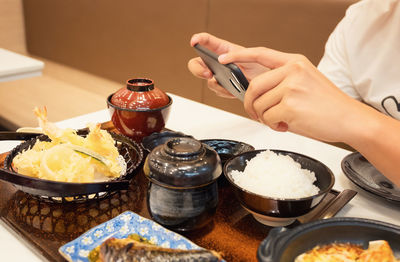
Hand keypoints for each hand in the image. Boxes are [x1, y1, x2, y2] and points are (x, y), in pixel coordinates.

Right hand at [188, 33, 267, 97]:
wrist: (265, 82)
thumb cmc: (259, 65)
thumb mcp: (250, 55)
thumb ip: (235, 55)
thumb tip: (221, 60)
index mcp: (222, 49)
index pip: (206, 41)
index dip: (198, 39)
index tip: (194, 41)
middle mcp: (216, 62)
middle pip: (196, 64)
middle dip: (198, 69)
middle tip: (208, 74)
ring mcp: (217, 75)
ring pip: (207, 80)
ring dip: (216, 84)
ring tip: (228, 84)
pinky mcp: (222, 87)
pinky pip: (217, 90)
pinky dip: (225, 91)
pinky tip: (234, 89)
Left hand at [219, 47, 378, 142]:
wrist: (349, 119)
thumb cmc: (327, 104)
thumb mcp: (305, 81)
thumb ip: (281, 81)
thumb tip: (254, 94)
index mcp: (294, 62)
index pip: (260, 53)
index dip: (238, 56)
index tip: (224, 59)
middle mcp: (292, 71)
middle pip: (253, 86)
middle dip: (249, 104)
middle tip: (254, 114)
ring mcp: (291, 87)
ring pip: (259, 105)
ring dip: (264, 117)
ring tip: (280, 120)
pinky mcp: (290, 106)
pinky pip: (266, 118)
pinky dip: (272, 125)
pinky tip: (286, 125)